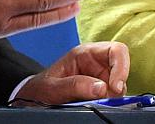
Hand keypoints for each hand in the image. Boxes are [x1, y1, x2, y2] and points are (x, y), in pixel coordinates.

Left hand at [16, 42, 130, 104]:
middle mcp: (96, 64)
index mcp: (85, 53)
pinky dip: (107, 103)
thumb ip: (74, 85)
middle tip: (104, 100)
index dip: (121, 66)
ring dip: (111, 96)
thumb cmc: (40, 89)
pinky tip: (94, 105)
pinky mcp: (100, 92)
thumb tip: (102, 88)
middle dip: (116, 86)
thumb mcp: (53, 88)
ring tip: (91, 103)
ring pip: (118, 85)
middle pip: (120, 70)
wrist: (33, 100)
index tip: (115, 87)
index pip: (116, 50)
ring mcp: (99, 78)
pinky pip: (112, 96)